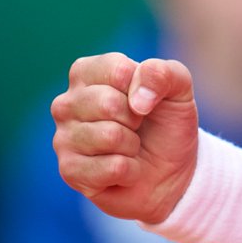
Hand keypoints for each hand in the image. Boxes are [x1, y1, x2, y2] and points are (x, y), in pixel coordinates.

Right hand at [51, 53, 199, 223]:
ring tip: (130, 147)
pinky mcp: (69, 172)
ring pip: (109, 136)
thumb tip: (137, 99)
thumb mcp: (178, 88)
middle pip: (108, 103)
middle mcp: (66, 103)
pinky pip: (112, 167)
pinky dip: (130, 170)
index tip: (145, 99)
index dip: (143, 88)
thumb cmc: (166, 121)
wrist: (170, 170)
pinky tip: (124, 169)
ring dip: (132, 145)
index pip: (117, 71)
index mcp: (87, 72)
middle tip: (137, 126)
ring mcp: (63, 138)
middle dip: (136, 119)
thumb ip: (162, 73)